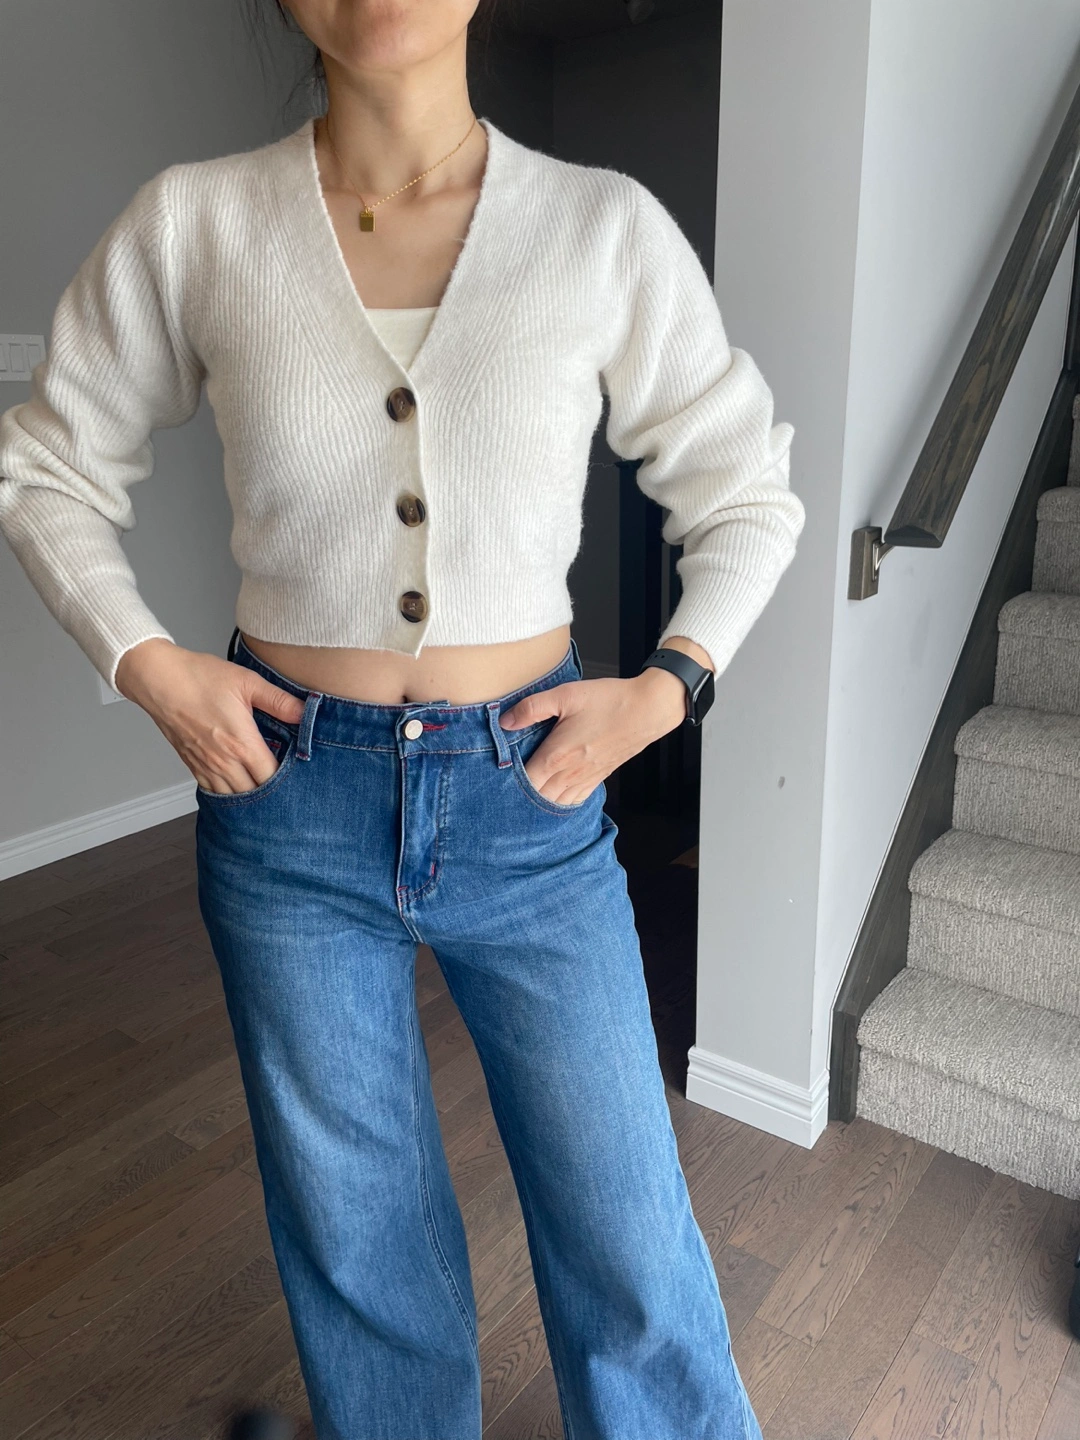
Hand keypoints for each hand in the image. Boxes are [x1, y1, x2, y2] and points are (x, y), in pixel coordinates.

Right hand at [114, 638, 306, 794]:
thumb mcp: (247, 682)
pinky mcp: (192, 765)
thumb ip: (279, 701)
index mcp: (242, 744)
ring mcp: (206, 766)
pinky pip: (213, 791)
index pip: (273, 777)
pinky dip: (228, 793)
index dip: (289, 779)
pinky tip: (238, 786)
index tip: (300, 774)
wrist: (159, 680)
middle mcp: (224, 762)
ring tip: (265, 789)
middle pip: (255, 794)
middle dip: (272, 792)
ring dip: (249, 796)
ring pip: (233, 798)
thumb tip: (305, 712)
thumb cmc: (200, 678)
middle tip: (286, 785)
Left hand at [498, 666, 689, 805]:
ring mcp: (586, 778)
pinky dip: (560, 803)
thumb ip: (532, 708)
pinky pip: (574, 800)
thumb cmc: (609, 701)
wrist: (648, 710)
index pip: (524, 782)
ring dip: (539, 803)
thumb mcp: (565, 695)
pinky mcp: (598, 777)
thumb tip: (505, 721)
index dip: (507, 785)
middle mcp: (570, 773)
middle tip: (503, 794)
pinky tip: (553, 798)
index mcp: (557, 755)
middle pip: (537, 798)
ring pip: (555, 803)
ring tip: (523, 800)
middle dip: (519, 798)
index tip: (494, 782)